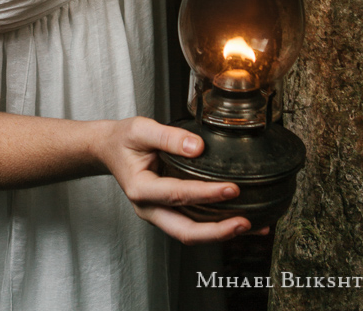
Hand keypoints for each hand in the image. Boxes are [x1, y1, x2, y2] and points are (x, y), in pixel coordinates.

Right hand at [93, 116, 268, 243]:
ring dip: (222, 234)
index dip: (207, 194)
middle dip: (218, 231)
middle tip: (246, 223)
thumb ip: (169, 137)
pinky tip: (238, 222)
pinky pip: (192, 224)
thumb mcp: (141, 129)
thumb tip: (199, 147)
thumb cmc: (124, 139)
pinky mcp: (167, 214)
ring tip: (253, 227)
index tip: (232, 189)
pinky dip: (216, 227)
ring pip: (191, 234)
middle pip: (185, 232)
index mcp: (140, 188)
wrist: (109, 149)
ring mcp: (158, 215)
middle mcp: (148, 209)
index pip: (178, 195)